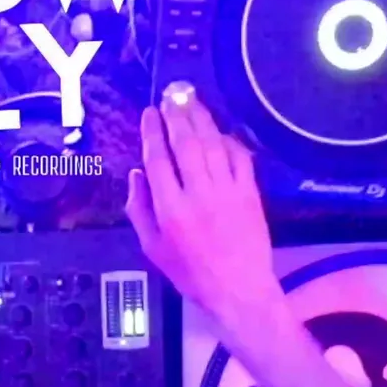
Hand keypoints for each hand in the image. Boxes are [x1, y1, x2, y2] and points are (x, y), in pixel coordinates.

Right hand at [125, 83, 282, 344]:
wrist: (238, 291)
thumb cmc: (191, 274)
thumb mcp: (153, 249)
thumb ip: (139, 210)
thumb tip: (136, 175)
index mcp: (170, 209)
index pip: (157, 160)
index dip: (152, 132)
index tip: (149, 113)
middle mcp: (198, 194)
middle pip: (185, 144)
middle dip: (177, 116)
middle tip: (171, 95)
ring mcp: (227, 191)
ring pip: (213, 145)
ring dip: (201, 119)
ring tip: (192, 100)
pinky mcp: (250, 194)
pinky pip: (240, 157)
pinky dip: (230, 140)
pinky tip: (220, 130)